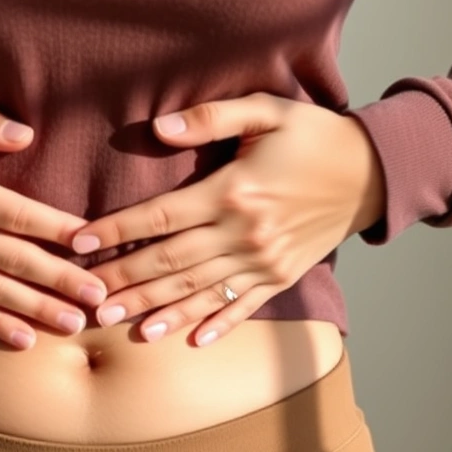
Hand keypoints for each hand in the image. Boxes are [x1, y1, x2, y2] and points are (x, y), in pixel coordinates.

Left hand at [69, 92, 384, 346]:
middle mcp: (245, 232)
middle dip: (125, 280)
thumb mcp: (266, 110)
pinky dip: (217, 325)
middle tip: (86, 298)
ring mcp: (264, 260)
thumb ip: (210, 118)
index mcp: (233, 190)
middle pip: (170, 262)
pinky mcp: (282, 276)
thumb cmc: (314, 135)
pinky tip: (190, 341)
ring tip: (120, 325)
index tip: (79, 242)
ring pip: (199, 291)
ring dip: (158, 310)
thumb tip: (159, 128)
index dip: (116, 230)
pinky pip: (243, 306)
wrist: (372, 171)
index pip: (160, 216)